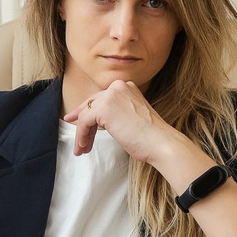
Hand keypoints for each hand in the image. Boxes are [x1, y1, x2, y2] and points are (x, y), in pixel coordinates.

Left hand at [63, 80, 181, 162]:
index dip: (87, 110)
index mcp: (126, 87)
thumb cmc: (150, 137)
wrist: (160, 143)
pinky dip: (82, 135)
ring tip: (82, 149)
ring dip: (82, 134)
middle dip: (82, 123)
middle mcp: (118, 87)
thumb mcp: (131, 117)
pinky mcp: (103, 108)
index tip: (76, 118)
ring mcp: (110, 96)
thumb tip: (98, 121)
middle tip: (77, 138)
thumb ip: (116, 113)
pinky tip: (84, 146)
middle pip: (91, 105)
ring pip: (86, 115)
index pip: (101, 98)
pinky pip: (84, 122)